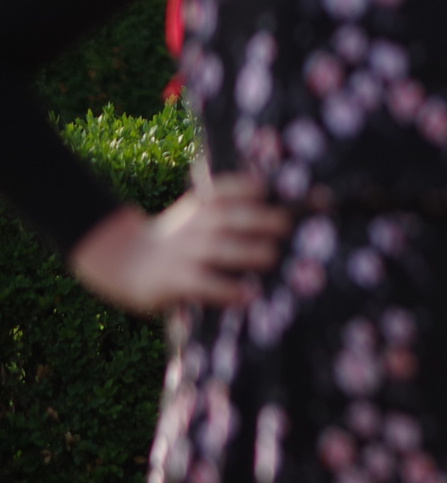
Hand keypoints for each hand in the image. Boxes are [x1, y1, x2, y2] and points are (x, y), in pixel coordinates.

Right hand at [70, 176, 291, 313]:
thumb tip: (287, 211)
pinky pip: (203, 284)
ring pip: (219, 249)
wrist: (124, 260)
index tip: (277, 188)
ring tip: (271, 256)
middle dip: (259, 218)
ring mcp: (185, 252)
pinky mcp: (175, 280)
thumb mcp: (200, 215)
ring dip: (247, 252)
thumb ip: (233, 209)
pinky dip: (226, 289)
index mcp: (204, 205)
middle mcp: (196, 225)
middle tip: (286, 225)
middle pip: (230, 217)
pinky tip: (247, 296)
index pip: (229, 189)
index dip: (252, 187)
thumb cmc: (181, 240)